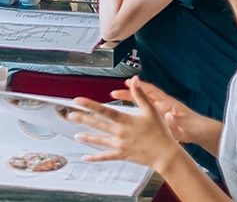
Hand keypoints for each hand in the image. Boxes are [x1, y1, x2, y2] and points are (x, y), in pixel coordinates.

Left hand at [68, 79, 182, 172]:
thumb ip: (140, 94)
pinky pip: (106, 157)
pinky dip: (95, 158)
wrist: (166, 155)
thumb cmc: (160, 132)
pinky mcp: (122, 155)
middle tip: (70, 115)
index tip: (78, 101)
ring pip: (100, 141)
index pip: (104, 111)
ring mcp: (120, 145)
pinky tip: (87, 157)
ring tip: (76, 135)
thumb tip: (135, 79)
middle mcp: (120, 133)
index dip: (89, 105)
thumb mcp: (151, 110)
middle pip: (98, 124)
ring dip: (87, 137)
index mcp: (125, 120)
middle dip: (83, 119)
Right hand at [110, 80, 218, 147]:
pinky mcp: (160, 123)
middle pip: (142, 97)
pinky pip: (144, 117)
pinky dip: (135, 116)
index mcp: (168, 103)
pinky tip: (127, 120)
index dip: (139, 86)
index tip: (128, 82)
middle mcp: (162, 106)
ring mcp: (160, 114)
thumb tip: (169, 116)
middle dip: (128, 93)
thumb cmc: (197, 126)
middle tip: (114, 93)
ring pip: (141, 106)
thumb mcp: (188, 124)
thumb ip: (178, 120)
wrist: (202, 134)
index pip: (151, 91)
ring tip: (116, 104)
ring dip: (129, 104)